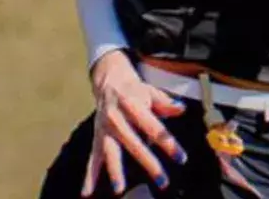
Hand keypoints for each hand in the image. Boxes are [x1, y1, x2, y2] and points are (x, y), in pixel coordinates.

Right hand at [82, 50, 188, 196]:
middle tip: (162, 181)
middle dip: (148, 163)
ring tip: (119, 189)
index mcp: (133, 104)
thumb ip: (166, 103)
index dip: (168, 142)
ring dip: (115, 170)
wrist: (109, 81)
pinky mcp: (97, 137)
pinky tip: (87, 193)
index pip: (153, 126)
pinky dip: (89, 176)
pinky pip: (93, 158)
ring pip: (110, 152)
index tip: (181, 158)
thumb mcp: (152, 92)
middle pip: (134, 143)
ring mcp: (105, 129)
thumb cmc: (136, 90)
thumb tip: (181, 108)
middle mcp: (116, 117)